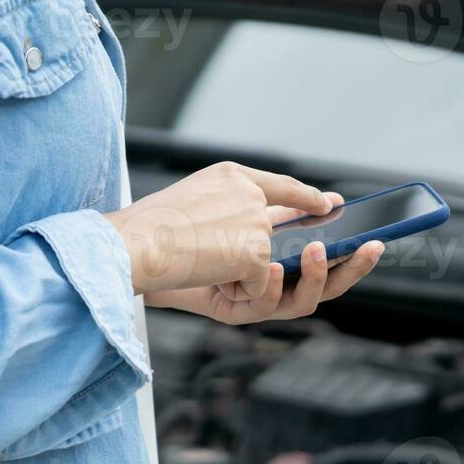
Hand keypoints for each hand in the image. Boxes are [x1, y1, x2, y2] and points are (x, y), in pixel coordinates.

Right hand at [103, 162, 332, 295]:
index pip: (281, 186)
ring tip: (199, 259)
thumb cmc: (150, 226)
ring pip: (262, 261)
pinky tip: (208, 274)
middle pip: (270, 232)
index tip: (327, 204)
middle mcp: (251, 193)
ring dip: (235, 271)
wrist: (136, 244)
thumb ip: (229, 201)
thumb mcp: (194, 197)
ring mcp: (258, 222)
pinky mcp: (258, 253)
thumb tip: (263, 222)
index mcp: (232, 175)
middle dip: (253, 251)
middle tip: (222, 252)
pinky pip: (258, 283)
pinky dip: (235, 288)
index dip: (306, 197)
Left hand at [142, 194, 385, 324]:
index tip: (378, 241)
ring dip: (315, 276)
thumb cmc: (194, 223)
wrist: (144, 244)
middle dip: (352, 270)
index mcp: (288, 265)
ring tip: (318, 250)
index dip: (357, 259)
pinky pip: (263, 304)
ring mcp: (256, 303)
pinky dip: (270, 285)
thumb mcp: (246, 200)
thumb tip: (330, 200)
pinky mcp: (234, 311)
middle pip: (328, 289)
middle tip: (369, 249)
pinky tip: (269, 266)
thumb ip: (286, 202)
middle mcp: (276, 288)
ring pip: (302, 302)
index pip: (332, 267)